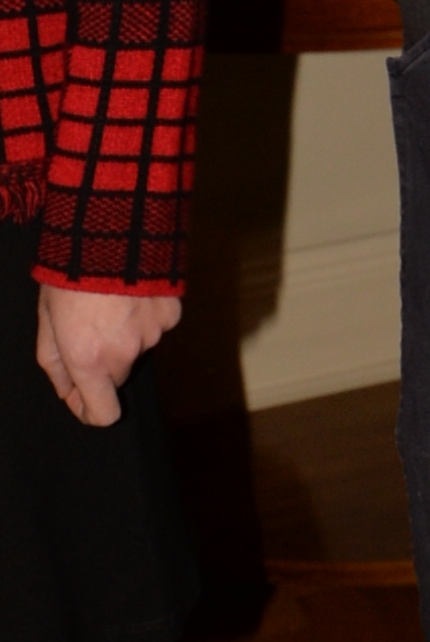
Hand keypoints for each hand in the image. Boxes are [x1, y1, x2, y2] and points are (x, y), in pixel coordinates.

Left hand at [36, 287, 181, 426]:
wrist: (111, 228)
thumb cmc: (69, 273)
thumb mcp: (46, 317)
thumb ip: (53, 360)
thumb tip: (66, 389)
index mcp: (88, 359)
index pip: (102, 413)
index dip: (90, 410)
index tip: (82, 398)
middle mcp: (124, 353)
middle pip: (117, 377)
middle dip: (103, 363)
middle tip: (87, 327)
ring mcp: (152, 334)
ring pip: (137, 348)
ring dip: (124, 334)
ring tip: (109, 299)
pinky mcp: (171, 314)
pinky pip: (156, 325)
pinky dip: (144, 315)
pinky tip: (133, 290)